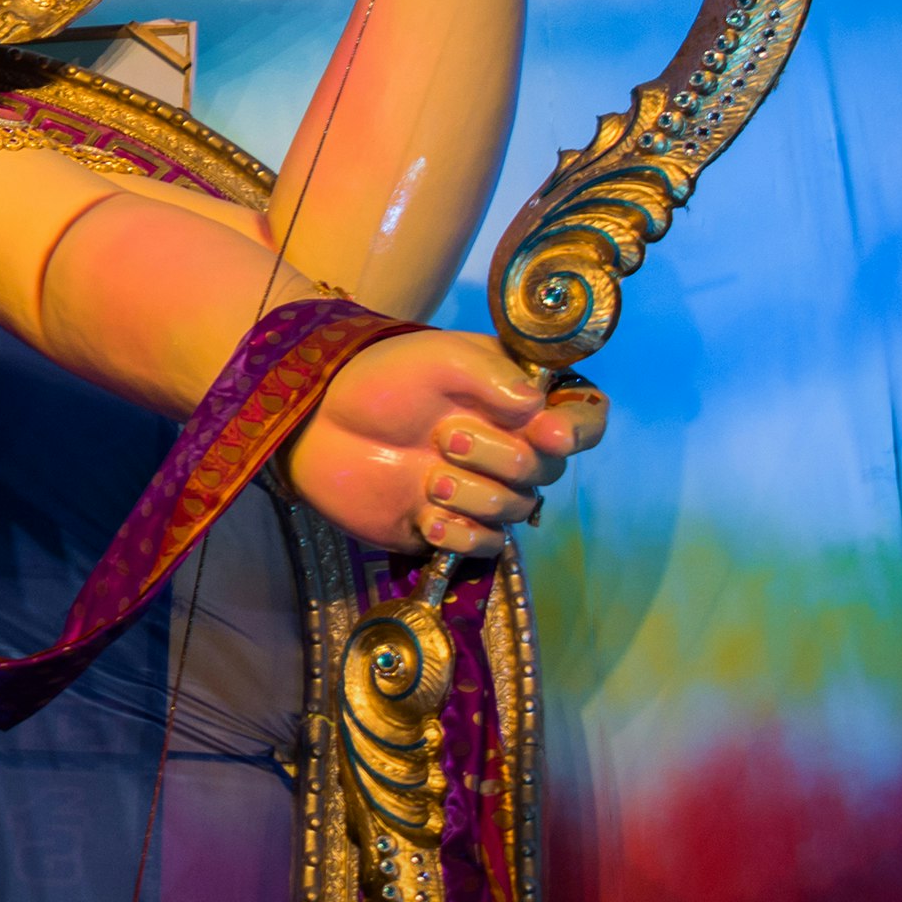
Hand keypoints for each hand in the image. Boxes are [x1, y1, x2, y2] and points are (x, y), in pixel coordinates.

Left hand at [285, 330, 607, 556]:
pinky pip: (485, 545)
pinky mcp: (451, 524)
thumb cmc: (380, 379)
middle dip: (502, 458)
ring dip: (474, 495)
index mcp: (519, 397)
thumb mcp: (438, 357)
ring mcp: (482, 487)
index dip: (576, 429)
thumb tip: (537, 407)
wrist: (318, 423)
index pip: (584, 417)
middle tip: (445, 436)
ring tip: (427, 476)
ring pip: (516, 510)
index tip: (547, 433)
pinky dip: (461, 535)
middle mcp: (510, 444)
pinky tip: (426, 518)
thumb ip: (493, 375)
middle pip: (548, 470)